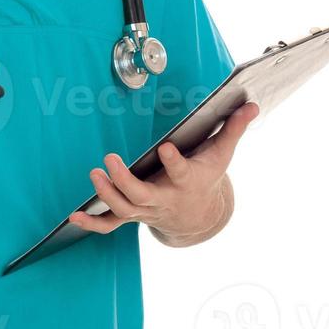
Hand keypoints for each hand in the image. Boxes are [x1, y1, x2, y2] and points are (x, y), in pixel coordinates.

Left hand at [69, 101, 259, 245]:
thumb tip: (253, 104)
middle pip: (142, 196)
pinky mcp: (134, 215)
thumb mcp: (223, 153)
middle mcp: (165, 199)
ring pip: (124, 209)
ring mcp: (147, 210)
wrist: (198, 215)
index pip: (181, 172)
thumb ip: (234, 128)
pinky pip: (111, 225)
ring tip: (95, 173)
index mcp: (187, 181)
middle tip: (110, 159)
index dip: (174, 162)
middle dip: (124, 180)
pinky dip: (93, 224)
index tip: (166, 147)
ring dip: (106, 194)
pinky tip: (75, 217)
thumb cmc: (207, 176)